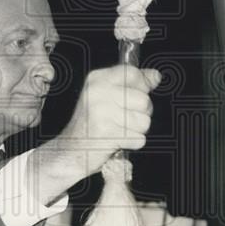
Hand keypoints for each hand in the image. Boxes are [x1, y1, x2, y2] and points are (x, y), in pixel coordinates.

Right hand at [30, 66, 161, 202]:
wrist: (69, 152)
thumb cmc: (91, 125)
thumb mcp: (108, 97)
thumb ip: (133, 85)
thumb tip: (155, 75)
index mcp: (97, 79)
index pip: (133, 73)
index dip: (142, 87)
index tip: (135, 98)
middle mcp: (98, 92)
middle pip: (144, 100)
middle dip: (141, 114)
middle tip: (124, 120)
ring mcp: (101, 112)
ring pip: (144, 121)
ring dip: (136, 131)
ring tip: (119, 131)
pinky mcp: (107, 133)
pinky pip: (138, 139)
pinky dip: (131, 144)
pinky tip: (116, 142)